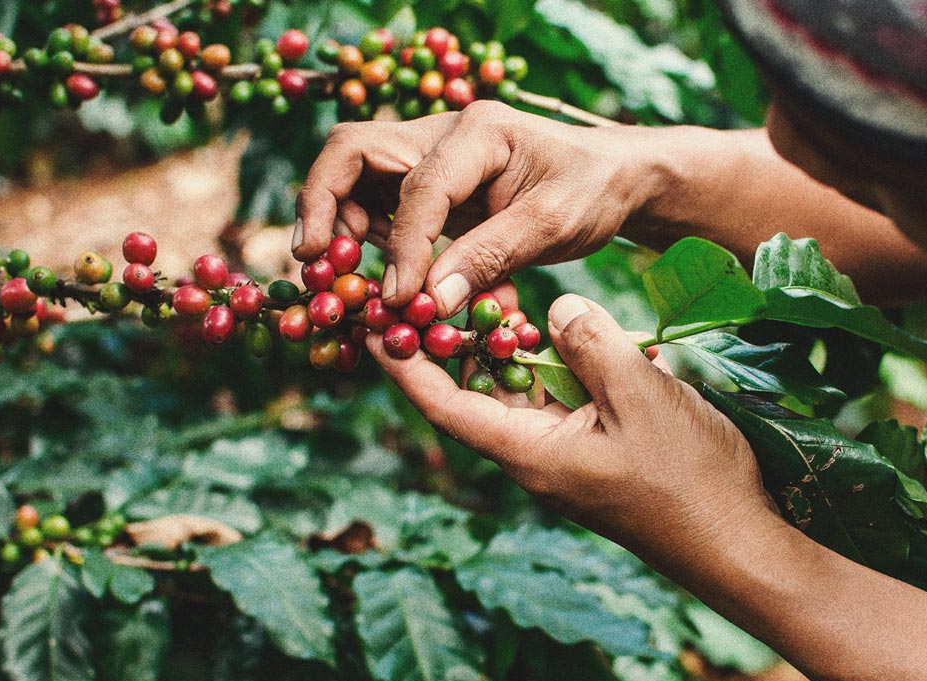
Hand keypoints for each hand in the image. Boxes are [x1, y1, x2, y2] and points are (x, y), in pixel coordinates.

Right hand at [294, 101, 663, 317]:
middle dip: (324, 205)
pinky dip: (369, 236)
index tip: (399, 299)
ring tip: (343, 274)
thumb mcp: (552, 227)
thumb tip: (428, 302)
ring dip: (338, 221)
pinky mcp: (430, 182)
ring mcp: (431, 155)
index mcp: (478, 132)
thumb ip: (489, 259)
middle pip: (352, 151)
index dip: (403, 246)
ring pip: (355, 174)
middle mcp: (442, 133)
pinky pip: (379, 202)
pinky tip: (384, 275)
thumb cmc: (591, 192)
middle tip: (315, 263)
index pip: (418, 186)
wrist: (612, 177)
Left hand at [366, 293, 776, 567]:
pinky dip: (557, 367)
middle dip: (460, 342)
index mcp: (529, 453)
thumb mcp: (638, 396)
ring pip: (523, 395)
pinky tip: (569, 334)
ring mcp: (568, 457)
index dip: (407, 365)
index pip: (447, 405)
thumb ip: (590, 344)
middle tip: (447, 287)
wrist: (738, 540)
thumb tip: (556, 308)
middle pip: (479, 394)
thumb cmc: (688, 478)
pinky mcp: (598, 453)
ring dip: (513, 350)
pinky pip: (561, 403)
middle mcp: (537, 457)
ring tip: (501, 297)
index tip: (375, 324)